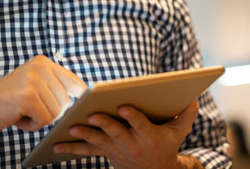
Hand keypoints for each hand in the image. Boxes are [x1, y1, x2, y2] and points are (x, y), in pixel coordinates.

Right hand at [0, 55, 85, 135]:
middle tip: (26, 109)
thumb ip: (54, 87)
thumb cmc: (6, 104)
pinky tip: (16, 118)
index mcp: (43, 62)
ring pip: (57, 113)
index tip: (82, 105)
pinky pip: (45, 120)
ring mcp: (34, 80)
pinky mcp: (28, 97)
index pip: (75, 82)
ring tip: (20, 112)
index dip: (79, 99)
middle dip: (49, 113)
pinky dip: (32, 126)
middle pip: (66, 102)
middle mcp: (40, 66)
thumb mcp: (32, 87)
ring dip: (40, 120)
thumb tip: (86, 96)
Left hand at [52, 99, 199, 168]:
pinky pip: (86, 151)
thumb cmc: (166, 145)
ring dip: (84, 135)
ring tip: (72, 126)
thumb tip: (194, 96)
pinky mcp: (105, 153)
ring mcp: (116, 150)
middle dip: (104, 124)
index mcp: (149, 136)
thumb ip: (186, 114)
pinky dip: (71, 148)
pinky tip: (55, 146)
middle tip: (93, 114)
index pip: (140, 125)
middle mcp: (131, 145)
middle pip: (116, 133)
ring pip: (98, 142)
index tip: (123, 106)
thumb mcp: (179, 132)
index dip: (132, 116)